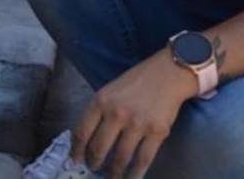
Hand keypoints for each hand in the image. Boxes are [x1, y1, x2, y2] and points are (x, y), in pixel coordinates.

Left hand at [71, 53, 198, 178]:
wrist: (168, 74)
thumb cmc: (137, 81)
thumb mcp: (110, 90)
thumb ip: (99, 111)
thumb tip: (87, 138)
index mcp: (101, 101)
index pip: (82, 132)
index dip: (77, 150)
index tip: (75, 160)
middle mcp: (116, 113)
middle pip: (99, 148)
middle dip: (94, 163)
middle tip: (93, 169)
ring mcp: (137, 124)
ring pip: (120, 158)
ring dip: (113, 172)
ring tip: (111, 177)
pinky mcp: (157, 132)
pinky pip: (143, 159)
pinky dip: (135, 173)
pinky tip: (130, 178)